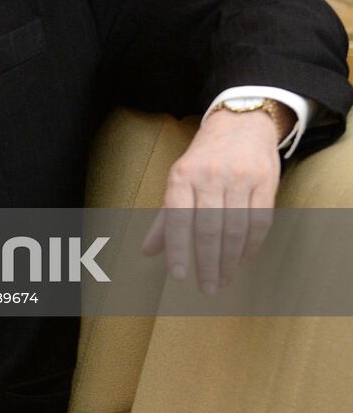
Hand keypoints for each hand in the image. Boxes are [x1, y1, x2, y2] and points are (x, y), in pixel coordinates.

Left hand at [141, 108, 284, 293]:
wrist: (241, 124)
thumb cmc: (203, 159)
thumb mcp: (178, 180)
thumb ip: (165, 218)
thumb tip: (147, 251)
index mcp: (181, 176)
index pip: (178, 218)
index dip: (178, 249)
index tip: (178, 276)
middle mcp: (209, 176)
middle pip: (209, 227)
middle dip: (207, 262)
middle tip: (207, 288)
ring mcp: (239, 178)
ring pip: (236, 228)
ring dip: (230, 260)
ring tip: (223, 280)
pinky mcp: (265, 181)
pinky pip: (260, 221)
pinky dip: (252, 246)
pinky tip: (243, 261)